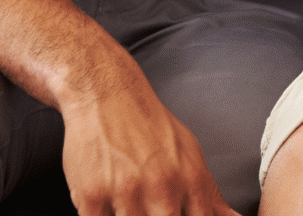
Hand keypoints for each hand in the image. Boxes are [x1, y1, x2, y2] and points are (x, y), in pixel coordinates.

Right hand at [59, 76, 238, 215]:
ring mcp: (127, 193)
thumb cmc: (152, 128)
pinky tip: (109, 209)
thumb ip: (210, 195)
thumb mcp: (192, 155)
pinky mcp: (92, 196)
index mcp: (191, 181)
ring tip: (133, 206)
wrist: (108, 97)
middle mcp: (163, 188)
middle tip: (156, 209)